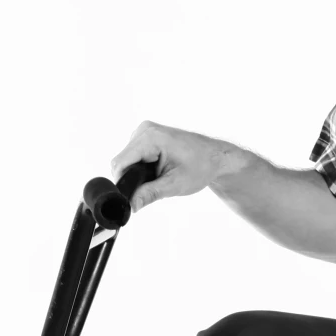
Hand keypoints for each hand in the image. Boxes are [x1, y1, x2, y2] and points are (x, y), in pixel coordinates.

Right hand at [109, 121, 241, 212]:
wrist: (215, 157)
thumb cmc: (201, 166)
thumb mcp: (175, 184)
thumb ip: (150, 194)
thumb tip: (131, 206)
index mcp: (150, 137)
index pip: (120, 163)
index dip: (122, 183)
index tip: (130, 198)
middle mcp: (145, 130)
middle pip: (122, 162)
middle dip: (133, 179)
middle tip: (153, 188)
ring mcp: (145, 131)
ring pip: (127, 160)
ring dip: (137, 174)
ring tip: (160, 178)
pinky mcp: (146, 136)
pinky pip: (134, 156)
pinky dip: (141, 168)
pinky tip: (157, 171)